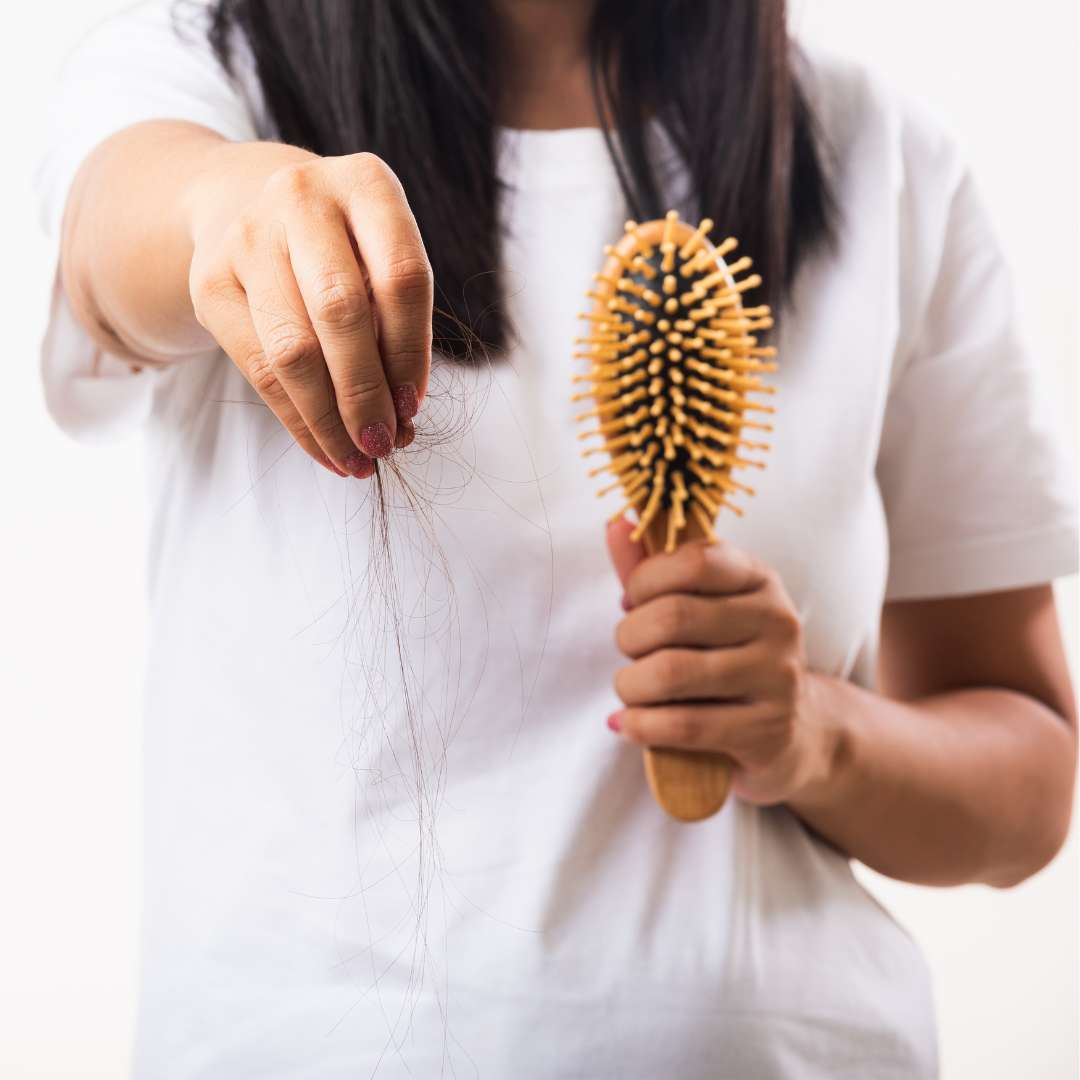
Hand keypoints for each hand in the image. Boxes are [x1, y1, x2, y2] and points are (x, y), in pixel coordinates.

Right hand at [188, 148, 431, 477]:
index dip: (411, 352)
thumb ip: (397, 322)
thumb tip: (401, 415)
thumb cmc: (341, 247)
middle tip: (384, 443)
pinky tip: (324, 449)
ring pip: (292, 349)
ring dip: (330, 418)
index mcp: (366, 184)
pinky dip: (297, 421)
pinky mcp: (209, 280)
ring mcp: (248, 235)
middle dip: (366, 392)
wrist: (245, 202)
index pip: (400, 277)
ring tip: (357, 458)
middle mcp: (302, 197)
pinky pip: (257, 369)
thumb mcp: (381, 258)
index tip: (413, 407)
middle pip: (340, 312)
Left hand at [606, 517, 835, 805]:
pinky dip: (640, 725)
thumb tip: (615, 524)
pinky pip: (683, 726)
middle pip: (673, 617)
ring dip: (630, 685)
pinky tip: (629, 723)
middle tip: (630, 653)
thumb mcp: (698, 607)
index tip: (631, 603)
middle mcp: (777, 622)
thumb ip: (653, 569)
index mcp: (760, 579)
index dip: (645, 580)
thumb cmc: (727, 656)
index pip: (694, 559)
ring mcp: (777, 677)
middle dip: (629, 637)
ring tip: (630, 689)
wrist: (796, 730)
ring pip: (672, 673)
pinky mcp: (768, 730)